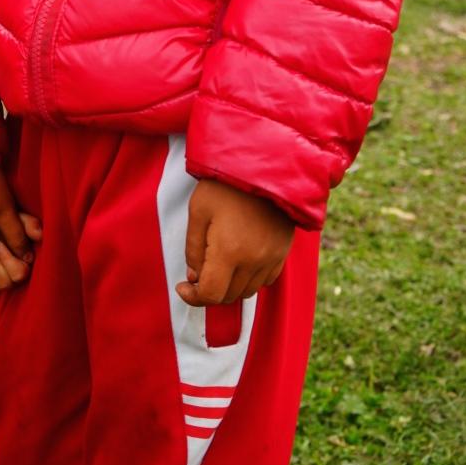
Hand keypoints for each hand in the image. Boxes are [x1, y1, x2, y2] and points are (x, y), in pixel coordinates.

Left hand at [176, 179, 293, 306]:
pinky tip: (239, 261)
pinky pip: (265, 280)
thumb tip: (195, 276)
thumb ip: (193, 248)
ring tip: (218, 265)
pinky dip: (249, 279)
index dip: (193, 297)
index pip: (211, 294)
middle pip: (229, 296)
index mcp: (229, 251)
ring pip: (247, 291)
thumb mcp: (198, 211)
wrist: (264, 167)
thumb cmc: (226, 185)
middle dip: (209, 291)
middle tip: (198, 273)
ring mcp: (272, 258)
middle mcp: (254, 260)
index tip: (182, 287)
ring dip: (229, 286)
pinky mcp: (282, 252)